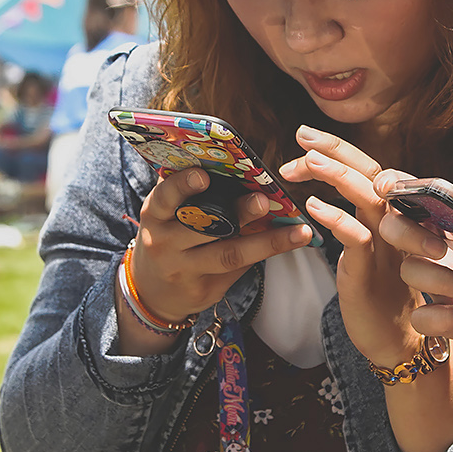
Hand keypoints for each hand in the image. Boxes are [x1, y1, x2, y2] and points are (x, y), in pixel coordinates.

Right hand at [122, 166, 311, 341]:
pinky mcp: (205, 290)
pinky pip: (239, 270)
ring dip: (267, 242)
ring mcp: (185, 270)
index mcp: (155, 215)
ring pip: (229, 254)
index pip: (165, 198)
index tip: (204, 175)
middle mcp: (165, 243)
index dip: (183, 185)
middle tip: (264, 200)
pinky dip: (265, 253)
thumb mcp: (165, 213)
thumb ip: (186, 190)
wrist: (154, 292)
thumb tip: (229, 159)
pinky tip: (291, 243)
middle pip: (204, 227)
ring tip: (298, 231)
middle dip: (237, 213)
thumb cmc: (167, 237)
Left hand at [280, 127, 421, 367]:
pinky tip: (312, 207)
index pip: (368, 169)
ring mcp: (386, 246)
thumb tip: (323, 189)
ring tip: (307, 161)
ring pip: (368, 199)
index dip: (339, 149)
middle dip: (337, 149)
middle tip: (302, 134)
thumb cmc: (379, 290)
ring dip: (337, 175)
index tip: (306, 136)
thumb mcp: (365, 246)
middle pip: (371, 173)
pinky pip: (357, 239)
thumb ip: (356, 215)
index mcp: (391, 214)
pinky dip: (336, 218)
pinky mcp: (371, 272)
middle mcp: (395, 222)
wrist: (397, 339)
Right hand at [384, 198, 452, 365]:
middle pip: (395, 230)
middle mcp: (443, 249)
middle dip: (406, 234)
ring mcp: (442, 284)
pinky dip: (443, 318)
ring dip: (438, 278)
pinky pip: (423, 319)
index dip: (394, 186)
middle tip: (441, 247)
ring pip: (409, 273)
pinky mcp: (450, 320)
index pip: (414, 197)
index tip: (389, 187)